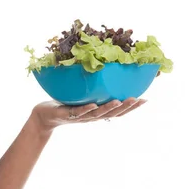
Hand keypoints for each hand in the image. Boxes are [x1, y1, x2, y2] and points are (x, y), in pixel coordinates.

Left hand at [31, 97, 147, 131]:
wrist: (44, 116)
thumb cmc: (64, 103)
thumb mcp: (81, 96)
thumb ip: (93, 90)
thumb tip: (105, 72)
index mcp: (96, 113)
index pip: (117, 112)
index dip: (131, 108)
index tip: (145, 100)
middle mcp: (91, 117)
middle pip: (111, 114)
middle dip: (126, 108)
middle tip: (138, 99)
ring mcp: (79, 117)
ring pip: (97, 114)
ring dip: (109, 108)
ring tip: (120, 101)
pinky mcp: (67, 115)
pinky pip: (78, 112)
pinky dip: (86, 109)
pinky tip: (94, 105)